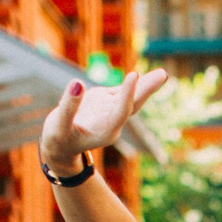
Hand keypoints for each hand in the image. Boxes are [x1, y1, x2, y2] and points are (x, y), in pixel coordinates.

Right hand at [39, 70, 168, 175]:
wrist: (60, 147)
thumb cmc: (58, 139)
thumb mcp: (58, 127)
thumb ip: (68, 107)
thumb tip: (77, 83)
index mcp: (105, 131)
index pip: (120, 111)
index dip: (127, 94)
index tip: (133, 76)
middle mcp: (112, 122)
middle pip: (133, 105)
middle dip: (147, 90)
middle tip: (163, 75)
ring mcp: (111, 112)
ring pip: (130, 97)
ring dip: (145, 85)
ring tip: (162, 74)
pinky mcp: (106, 103)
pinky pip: (122, 92)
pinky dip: (131, 84)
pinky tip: (142, 76)